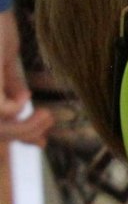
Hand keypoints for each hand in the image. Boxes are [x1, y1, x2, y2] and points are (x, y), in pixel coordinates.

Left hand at [0, 8, 52, 145]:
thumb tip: (24, 104)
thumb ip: (10, 85)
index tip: (41, 142)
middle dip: (24, 134)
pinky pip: (0, 110)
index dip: (16, 137)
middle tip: (48, 120)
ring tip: (47, 116)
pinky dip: (16, 110)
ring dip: (25, 128)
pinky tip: (27, 99)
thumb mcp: (5, 61)